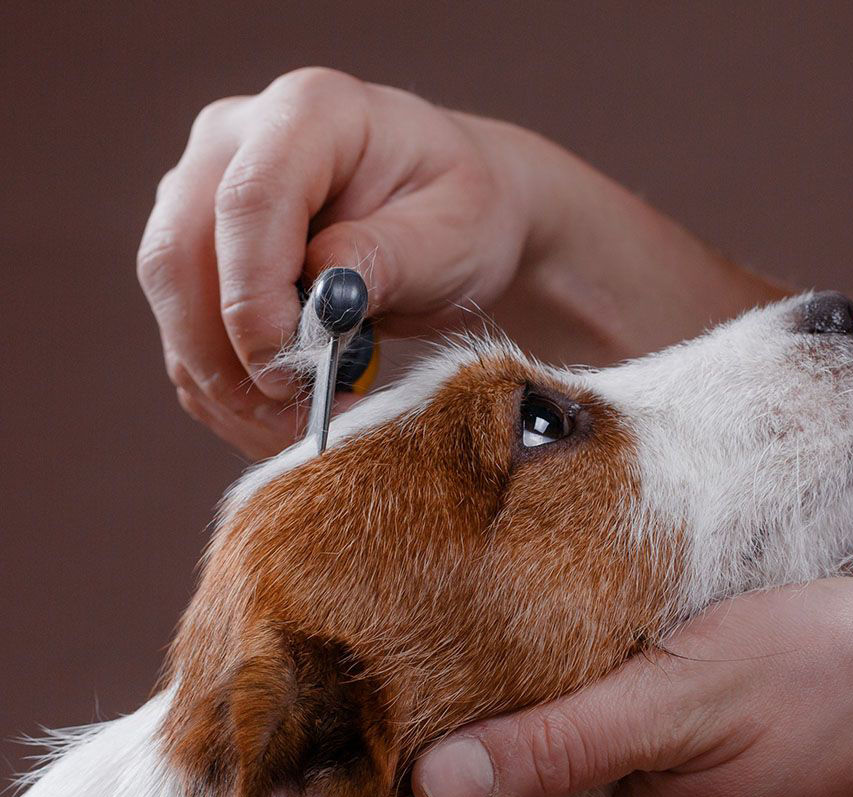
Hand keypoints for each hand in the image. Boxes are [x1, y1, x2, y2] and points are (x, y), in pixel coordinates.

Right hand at [139, 68, 776, 457]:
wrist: (482, 217)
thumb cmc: (485, 213)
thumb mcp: (460, 234)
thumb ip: (385, 265)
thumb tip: (319, 310)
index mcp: (306, 114)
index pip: (246, 205)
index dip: (259, 299)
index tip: (298, 374)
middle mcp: (240, 139)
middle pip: (179, 252)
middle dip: (226, 351)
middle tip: (290, 421)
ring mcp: (216, 194)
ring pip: (171, 297)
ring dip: (218, 378)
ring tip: (289, 431)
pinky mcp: (215, 252)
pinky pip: (188, 326)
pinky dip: (219, 383)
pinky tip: (276, 418)